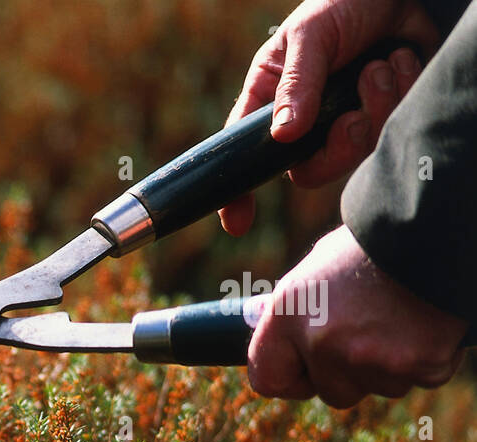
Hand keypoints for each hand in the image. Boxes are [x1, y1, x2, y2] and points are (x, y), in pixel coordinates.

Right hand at [218, 0, 439, 235]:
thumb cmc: (340, 4)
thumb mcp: (309, 35)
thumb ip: (296, 85)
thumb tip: (284, 135)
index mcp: (272, 103)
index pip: (246, 155)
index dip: (239, 193)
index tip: (239, 222)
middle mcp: (305, 122)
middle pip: (310, 170)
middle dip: (339, 146)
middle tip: (352, 115)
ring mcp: (344, 122)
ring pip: (356, 152)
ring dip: (376, 106)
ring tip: (381, 65)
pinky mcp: (382, 116)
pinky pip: (391, 130)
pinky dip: (400, 92)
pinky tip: (400, 61)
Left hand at [247, 225, 467, 406]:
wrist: (439, 225)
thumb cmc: (376, 242)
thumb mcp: (320, 266)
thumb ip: (297, 308)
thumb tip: (271, 327)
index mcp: (289, 312)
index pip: (267, 378)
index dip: (291, 377)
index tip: (306, 371)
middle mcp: (324, 342)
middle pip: (333, 391)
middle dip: (350, 372)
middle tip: (370, 331)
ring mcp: (372, 358)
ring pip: (379, 386)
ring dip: (390, 364)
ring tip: (402, 317)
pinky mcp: (420, 364)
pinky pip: (421, 377)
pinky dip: (427, 357)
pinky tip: (428, 322)